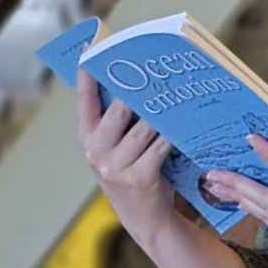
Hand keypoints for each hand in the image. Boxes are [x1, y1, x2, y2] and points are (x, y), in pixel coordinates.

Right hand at [76, 70, 173, 242]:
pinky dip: (172, 135)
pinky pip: (160, 146)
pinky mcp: (139, 178)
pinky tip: (183, 124)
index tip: (91, 48)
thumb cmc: (134, 173)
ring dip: (161, 113)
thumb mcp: (115, 149)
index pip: (84, 100)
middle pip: (119, 109)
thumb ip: (115, 123)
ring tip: (175, 93)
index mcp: (86, 139)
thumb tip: (133, 83)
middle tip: (154, 69)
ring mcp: (116, 167)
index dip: (87, 74)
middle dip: (138, 90)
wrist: (144, 218)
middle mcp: (96, 152)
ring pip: (143, 127)